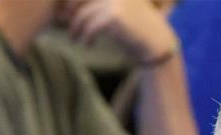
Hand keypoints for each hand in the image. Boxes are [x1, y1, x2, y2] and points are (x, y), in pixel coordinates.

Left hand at [62, 0, 177, 62]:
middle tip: (64, 23)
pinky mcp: (113, 16)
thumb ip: (99, 3)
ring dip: (75, 27)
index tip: (65, 13)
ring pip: (83, 14)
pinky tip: (87, 44)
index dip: (72, 2)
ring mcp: (113, 0)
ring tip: (73, 37)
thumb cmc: (136, 27)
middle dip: (68, 11)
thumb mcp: (117, 8)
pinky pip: (90, 26)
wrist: (156, 41)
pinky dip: (85, 36)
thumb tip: (71, 6)